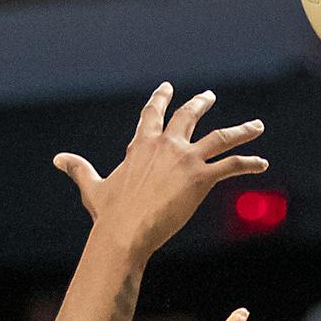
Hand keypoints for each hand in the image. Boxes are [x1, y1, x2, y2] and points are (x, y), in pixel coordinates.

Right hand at [55, 85, 265, 259]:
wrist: (124, 232)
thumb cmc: (108, 214)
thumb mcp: (93, 187)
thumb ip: (79, 169)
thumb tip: (58, 158)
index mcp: (141, 145)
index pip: (152, 115)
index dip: (160, 100)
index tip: (166, 89)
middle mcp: (165, 145)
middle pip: (188, 116)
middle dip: (200, 104)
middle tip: (209, 95)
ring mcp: (184, 159)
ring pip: (220, 137)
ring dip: (241, 131)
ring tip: (257, 126)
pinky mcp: (200, 177)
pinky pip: (231, 165)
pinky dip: (249, 163)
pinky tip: (262, 164)